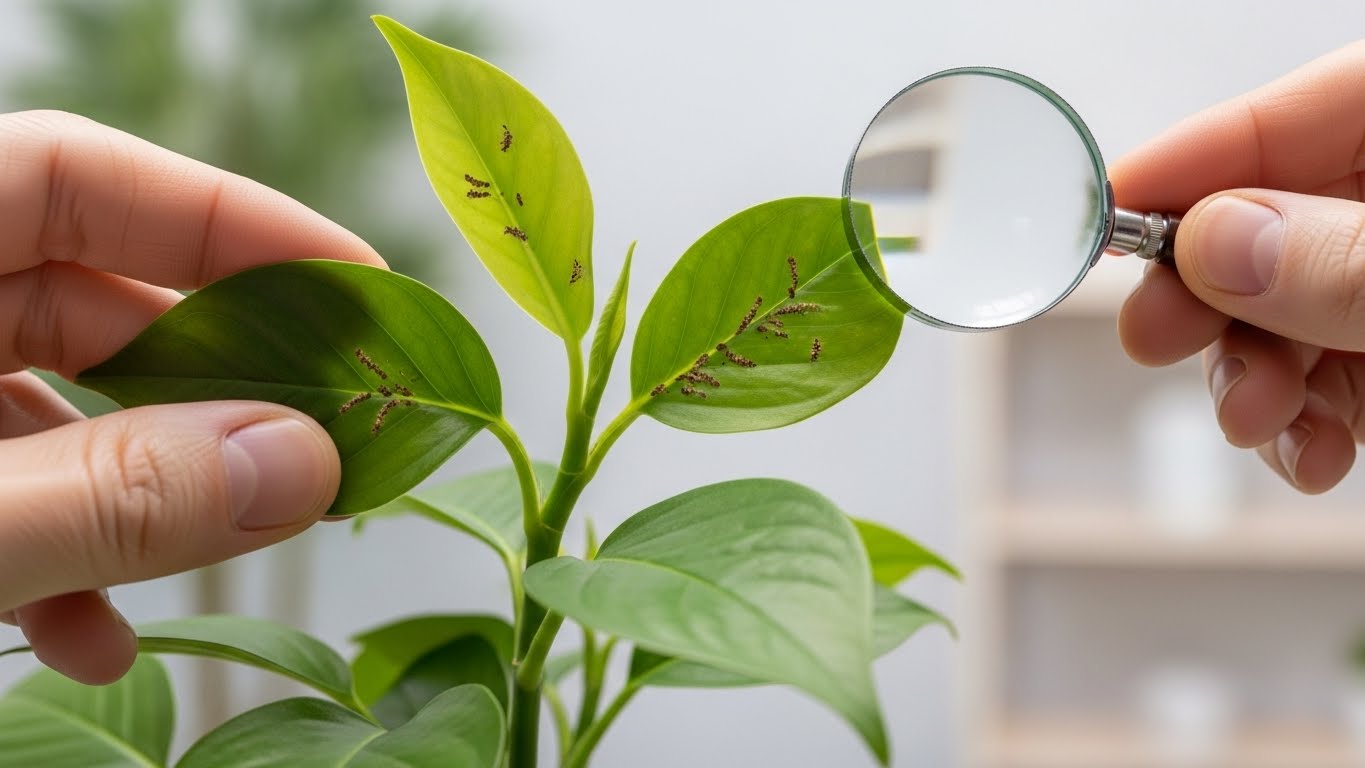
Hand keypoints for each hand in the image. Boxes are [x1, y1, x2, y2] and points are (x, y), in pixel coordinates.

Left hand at [0, 111, 386, 683]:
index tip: (360, 284)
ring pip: (46, 406)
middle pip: (80, 295)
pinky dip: (54, 556)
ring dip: (140, 490)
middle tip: (319, 440)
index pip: (72, 174)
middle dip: (208, 382)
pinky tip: (89, 634)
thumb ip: (112, 497)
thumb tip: (304, 465)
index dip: (225, 219)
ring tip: (219, 555)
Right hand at [1113, 41, 1364, 494]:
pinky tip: (1305, 454)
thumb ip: (1347, 262)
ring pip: (1291, 314)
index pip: (1291, 116)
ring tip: (1250, 419)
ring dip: (1250, 376)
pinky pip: (1337, 381)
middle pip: (1271, 222)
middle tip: (1157, 337)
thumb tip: (1213, 241)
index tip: (1105, 208)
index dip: (1191, 160)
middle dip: (1208, 294)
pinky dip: (1308, 425)